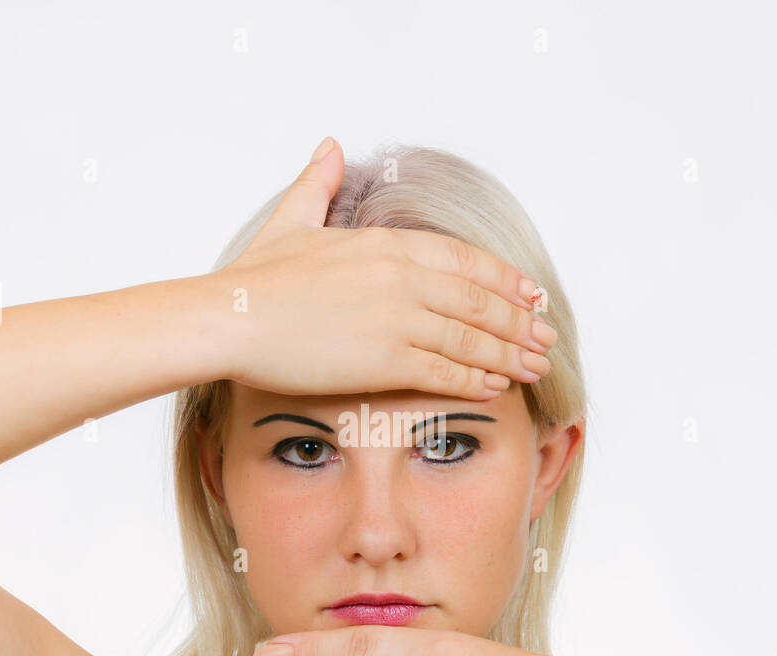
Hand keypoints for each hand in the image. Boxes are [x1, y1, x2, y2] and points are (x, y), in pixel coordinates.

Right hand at [200, 136, 556, 400]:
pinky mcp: (384, 360)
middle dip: (519, 323)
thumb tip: (330, 146)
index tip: (531, 294)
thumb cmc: (254, 279)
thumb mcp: (292, 220)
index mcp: (387, 244)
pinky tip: (496, 387)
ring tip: (534, 368)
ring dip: (509, 355)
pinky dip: (476, 379)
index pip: (466, 260)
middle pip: (479, 300)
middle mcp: (402, 278)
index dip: (505, 279)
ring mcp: (396, 319)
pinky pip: (445, 371)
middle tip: (546, 338)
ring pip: (471, 338)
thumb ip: (319, 184)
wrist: (230, 320)